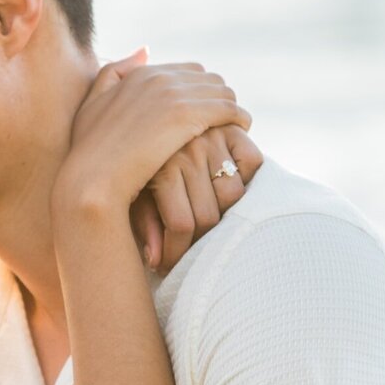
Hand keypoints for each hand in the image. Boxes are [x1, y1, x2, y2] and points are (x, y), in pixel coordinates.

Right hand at [56, 55, 253, 247]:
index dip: (200, 93)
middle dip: (218, 99)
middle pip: (209, 79)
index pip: (189, 72)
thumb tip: (145, 50)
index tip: (204, 114)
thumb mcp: (92, 105)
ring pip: (223, 92)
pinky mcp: (187, 114)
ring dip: (231, 109)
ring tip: (233, 129)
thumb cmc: (88, 153)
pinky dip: (238, 119)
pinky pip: (229, 109)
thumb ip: (115, 73)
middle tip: (224, 122)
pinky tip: (240, 133)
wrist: (91, 179)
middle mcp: (157, 77)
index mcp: (140, 75)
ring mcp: (173, 94)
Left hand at [132, 116, 263, 273]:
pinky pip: (253, 160)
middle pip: (210, 215)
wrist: (142, 120)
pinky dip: (248, 175)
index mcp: (161, 168)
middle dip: (199, 241)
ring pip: (234, 192)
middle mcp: (188, 151)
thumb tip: (155, 261)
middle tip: (188, 249)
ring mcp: (212, 138)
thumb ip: (145, 226)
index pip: (183, 224)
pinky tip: (230, 186)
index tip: (168, 265)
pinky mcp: (230, 128)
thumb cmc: (135, 171)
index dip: (177, 252)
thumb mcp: (132, 196)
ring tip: (211, 223)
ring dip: (227, 213)